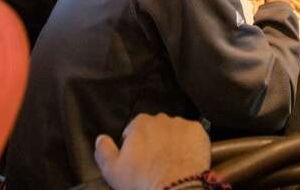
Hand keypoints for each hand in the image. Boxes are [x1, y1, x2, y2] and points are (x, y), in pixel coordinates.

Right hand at [94, 113, 209, 189]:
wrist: (174, 188)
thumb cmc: (142, 180)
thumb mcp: (112, 171)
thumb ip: (104, 151)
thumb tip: (100, 138)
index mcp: (140, 123)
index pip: (135, 129)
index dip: (136, 145)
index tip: (139, 159)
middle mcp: (161, 118)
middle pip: (156, 128)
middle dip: (155, 140)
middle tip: (156, 161)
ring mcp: (182, 124)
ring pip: (175, 130)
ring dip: (173, 141)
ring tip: (172, 161)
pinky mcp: (199, 131)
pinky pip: (192, 135)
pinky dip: (189, 143)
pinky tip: (185, 157)